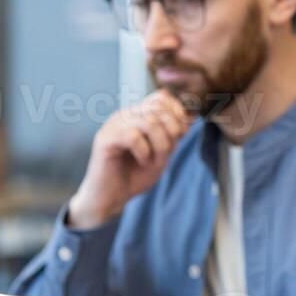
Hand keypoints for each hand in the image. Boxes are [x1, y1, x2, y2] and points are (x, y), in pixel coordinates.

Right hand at [67, 90, 192, 226]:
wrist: (110, 198)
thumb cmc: (134, 176)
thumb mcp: (162, 154)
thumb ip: (173, 135)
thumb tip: (190, 117)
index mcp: (137, 115)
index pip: (161, 97)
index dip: (177, 113)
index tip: (180, 135)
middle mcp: (124, 116)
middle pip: (157, 106)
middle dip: (172, 129)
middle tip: (167, 151)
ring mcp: (113, 125)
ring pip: (149, 122)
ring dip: (160, 145)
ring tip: (153, 161)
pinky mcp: (105, 139)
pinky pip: (133, 136)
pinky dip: (145, 152)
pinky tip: (142, 162)